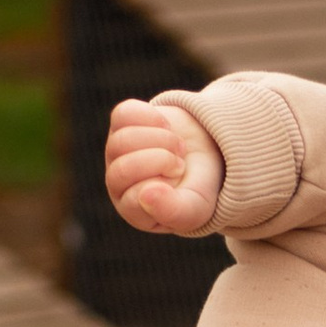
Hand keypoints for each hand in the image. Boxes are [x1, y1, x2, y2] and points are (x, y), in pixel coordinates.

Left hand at [106, 97, 225, 235]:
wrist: (210, 150)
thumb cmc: (198, 185)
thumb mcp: (195, 207)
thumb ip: (173, 211)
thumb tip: (144, 196)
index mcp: (132, 209)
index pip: (133, 200)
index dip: (162, 186)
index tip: (180, 183)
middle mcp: (117, 183)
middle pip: (123, 169)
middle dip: (162, 161)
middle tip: (180, 164)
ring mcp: (115, 151)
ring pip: (123, 140)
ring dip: (161, 139)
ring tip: (177, 146)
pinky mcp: (120, 124)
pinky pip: (124, 115)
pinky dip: (152, 117)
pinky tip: (165, 127)